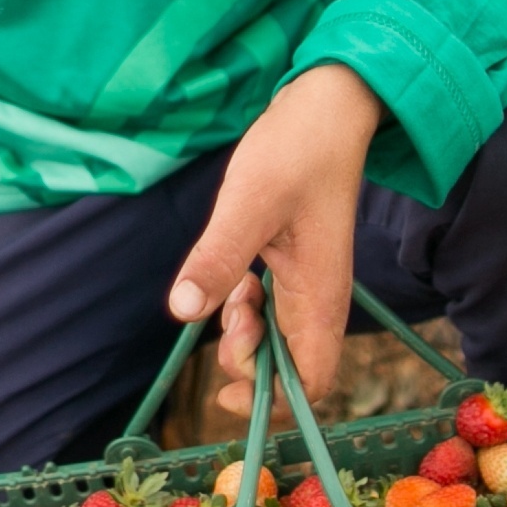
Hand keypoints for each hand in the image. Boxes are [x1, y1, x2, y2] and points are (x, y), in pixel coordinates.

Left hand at [166, 65, 381, 417]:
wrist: (324, 107)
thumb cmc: (295, 151)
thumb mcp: (248, 204)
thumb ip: (218, 258)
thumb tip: (182, 312)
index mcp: (321, 299)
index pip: (310, 384)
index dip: (270, 399)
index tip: (225, 381)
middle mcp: (320, 300)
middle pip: (287, 368)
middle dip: (248, 359)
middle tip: (228, 310)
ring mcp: (308, 282)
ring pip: (274, 337)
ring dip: (243, 328)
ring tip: (231, 288)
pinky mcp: (293, 264)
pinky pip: (269, 307)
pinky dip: (244, 303)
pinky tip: (234, 273)